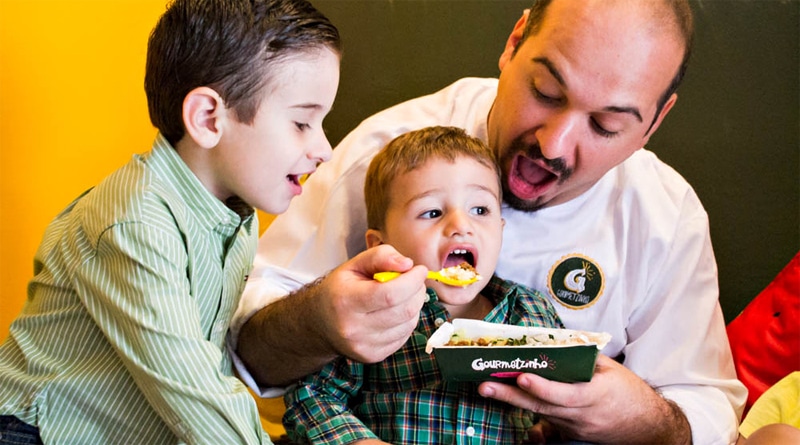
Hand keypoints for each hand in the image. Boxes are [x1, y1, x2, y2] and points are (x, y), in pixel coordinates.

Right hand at [314, 244, 427, 362]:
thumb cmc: (340, 289)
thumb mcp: (354, 264)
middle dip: (417, 291)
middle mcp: (353, 328)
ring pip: (408, 324)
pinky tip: (395, 312)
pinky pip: (404, 336)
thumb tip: (408, 264)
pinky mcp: (373, 356)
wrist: (320, 323)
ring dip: (414, 306)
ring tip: (404, 295)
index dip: (412, 281)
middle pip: (403, 310)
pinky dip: (407, 321)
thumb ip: (381, 256)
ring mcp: (363, 346)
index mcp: (345, 301)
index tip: (419, 270)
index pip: (390, 294)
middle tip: (414, 280)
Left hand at [478, 354, 690, 443]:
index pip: (565, 394)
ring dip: (513, 400)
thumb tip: (555, 342)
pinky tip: (509, 396)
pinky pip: (545, 418)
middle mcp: (581, 415)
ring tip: (488, 388)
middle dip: (511, 395)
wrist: (648, 428)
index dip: (543, 387)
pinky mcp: (569, 432)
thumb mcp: (611, 369)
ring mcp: (574, 427)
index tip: (523, 376)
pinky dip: (528, 406)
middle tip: (485, 385)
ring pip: (539, 413)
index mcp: (595, 396)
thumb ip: (583, 357)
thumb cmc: (630, 393)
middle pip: (541, 406)